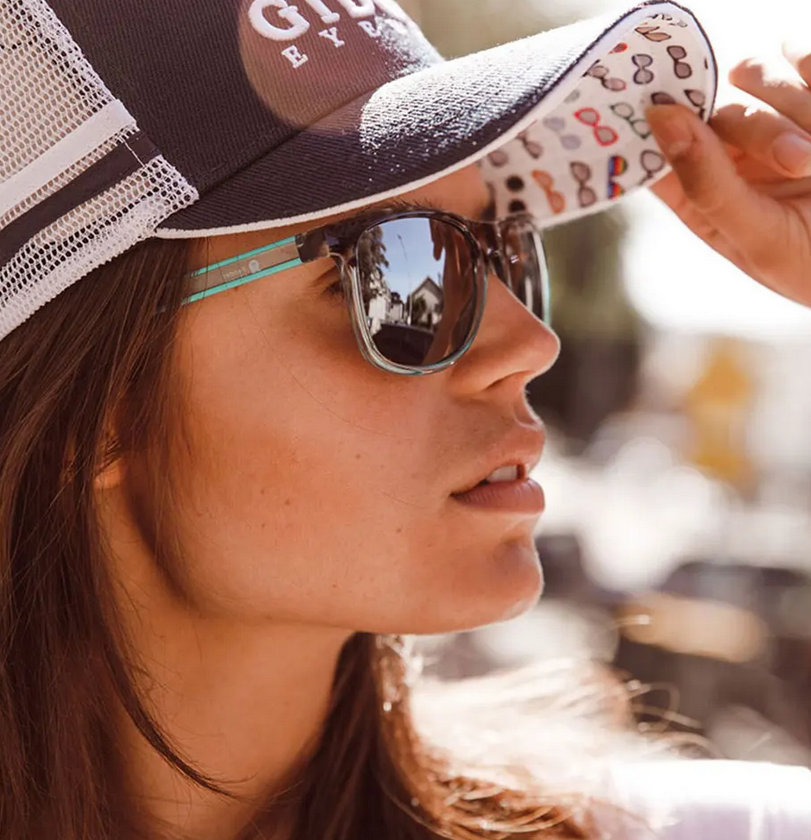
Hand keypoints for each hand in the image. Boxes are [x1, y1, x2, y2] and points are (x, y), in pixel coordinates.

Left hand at [646, 42, 810, 307]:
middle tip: (798, 165)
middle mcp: (724, 148)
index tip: (657, 105)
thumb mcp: (759, 238)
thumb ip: (707, 185)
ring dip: (796, 111)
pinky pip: (799, 56)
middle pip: (712, 105)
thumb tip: (659, 119)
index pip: (652, 145)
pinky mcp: (806, 89)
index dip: (650, 123)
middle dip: (761, 131)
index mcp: (695, 190)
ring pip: (753, 71)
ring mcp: (767, 114)